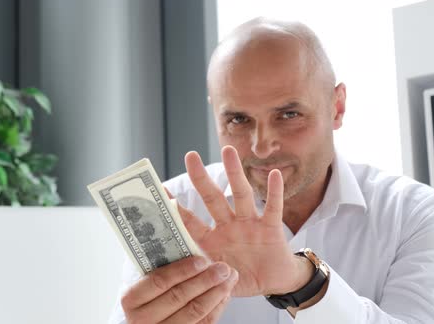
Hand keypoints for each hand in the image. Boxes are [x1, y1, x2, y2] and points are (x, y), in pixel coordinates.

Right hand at [121, 256, 238, 323]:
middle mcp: (142, 319)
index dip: (182, 270)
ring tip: (230, 278)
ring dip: (216, 293)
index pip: (158, 282)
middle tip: (223, 267)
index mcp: (131, 299)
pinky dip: (216, 308)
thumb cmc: (147, 294)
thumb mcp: (144, 278)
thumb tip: (176, 223)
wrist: (150, 321)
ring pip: (194, 313)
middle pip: (179, 297)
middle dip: (205, 280)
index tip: (202, 259)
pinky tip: (224, 293)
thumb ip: (156, 261)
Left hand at [175, 145, 311, 296]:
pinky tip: (273, 175)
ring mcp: (250, 225)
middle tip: (190, 155)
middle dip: (201, 178)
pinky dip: (274, 192)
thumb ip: (204, 277)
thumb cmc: (243, 278)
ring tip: (228, 151)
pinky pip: (273, 208)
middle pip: (212, 198)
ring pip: (241, 195)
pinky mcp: (271, 228)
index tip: (159, 191)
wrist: (274, 283)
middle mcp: (229, 226)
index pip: (190, 222)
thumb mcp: (219, 281)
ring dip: (235, 173)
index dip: (175, 208)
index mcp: (212, 241)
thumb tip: (182, 277)